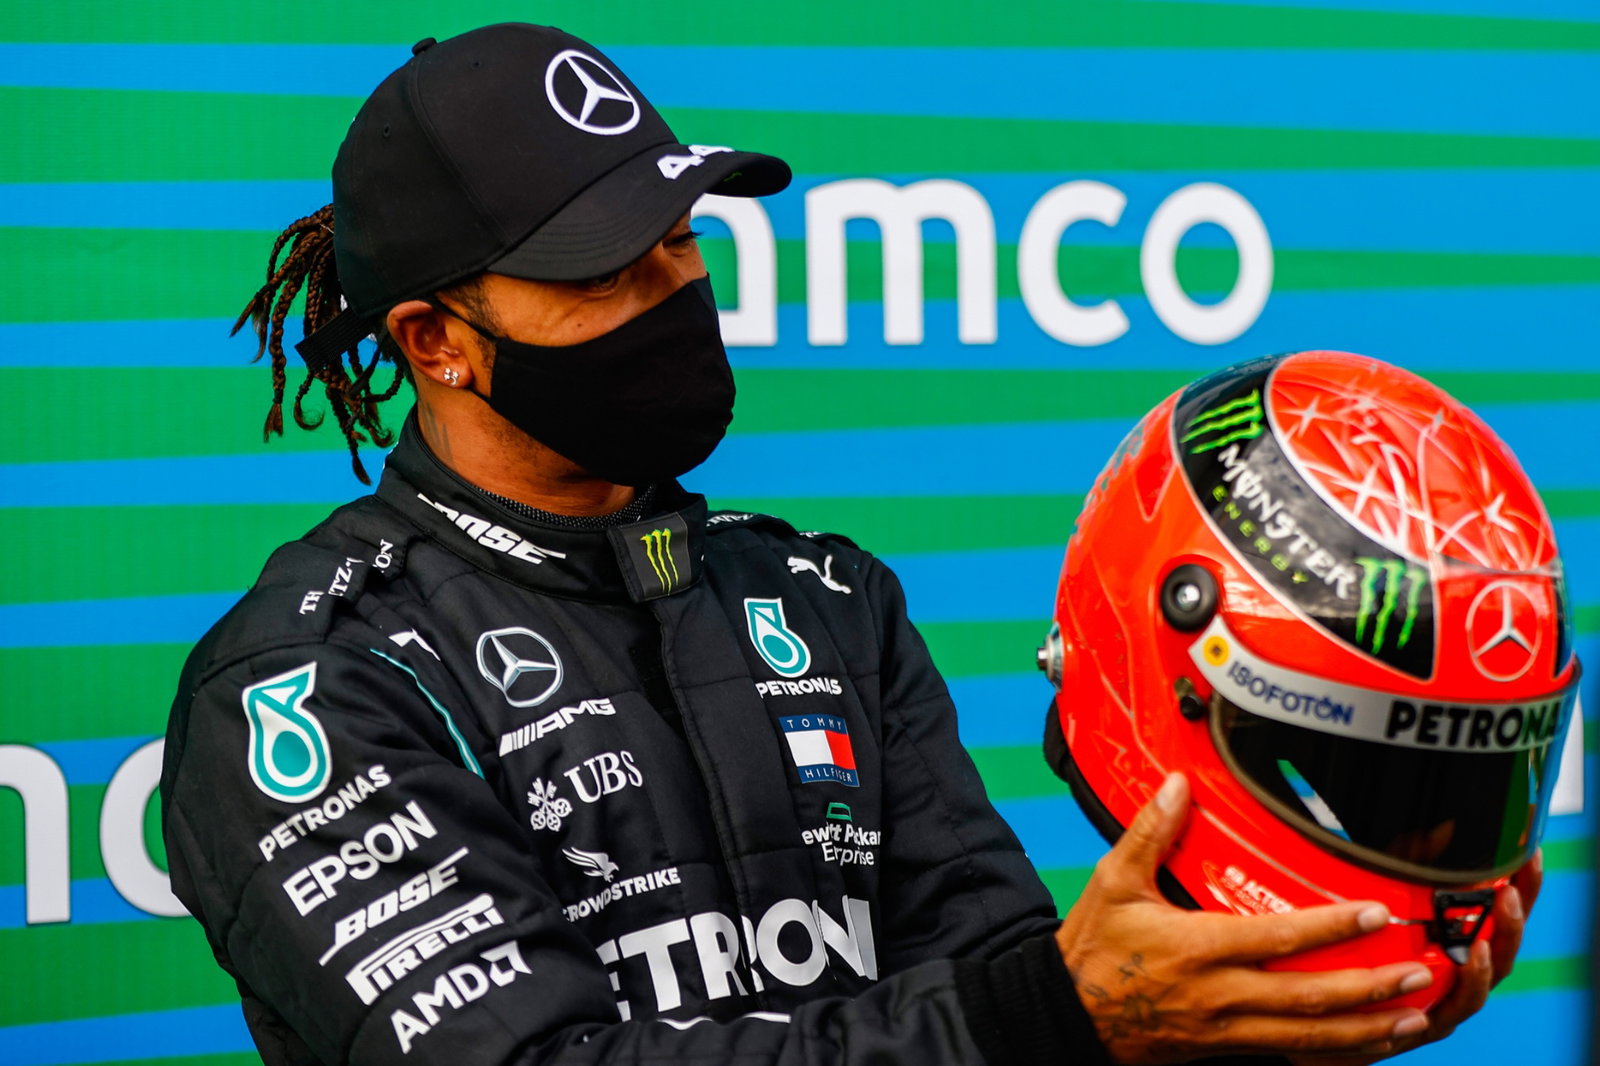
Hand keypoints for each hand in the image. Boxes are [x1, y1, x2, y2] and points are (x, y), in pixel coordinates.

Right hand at [1056, 773, 1431, 1063]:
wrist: (1068, 1014)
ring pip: (1311, 1038)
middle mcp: (1220, 995)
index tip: (1375, 912)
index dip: (1331, 928)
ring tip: (1420, 1012)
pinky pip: (1294, 1056)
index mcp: (1197, 949)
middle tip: (1421, 970)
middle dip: (1371, 987)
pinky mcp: (1227, 1049)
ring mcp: (1227, 1030)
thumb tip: (1177, 784)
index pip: (1277, 940)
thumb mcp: (1113, 882)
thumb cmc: (1094, 947)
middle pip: (1310, 998)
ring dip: (1370, 1028)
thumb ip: (1150, 832)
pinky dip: (1340, 1051)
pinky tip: (1374, 1042)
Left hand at [1289, 847, 1541, 1064]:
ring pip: (1490, 970)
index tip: (1532, 853)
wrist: (1324, 1020)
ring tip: (1505, 907)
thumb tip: (1436, 828)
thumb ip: (1405, 864)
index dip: (1521, 883)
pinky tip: (1471, 955)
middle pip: (1503, 940)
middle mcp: (1459, 970)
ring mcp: (1448, 997)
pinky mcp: (1430, 1021)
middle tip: (1518, 880)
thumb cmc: (1356, 959)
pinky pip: (1459, 1001)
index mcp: (1454, 941)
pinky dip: (1471, 979)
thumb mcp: (1378, 902)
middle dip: (1518, 909)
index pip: (1496, 909)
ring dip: (1503, 938)